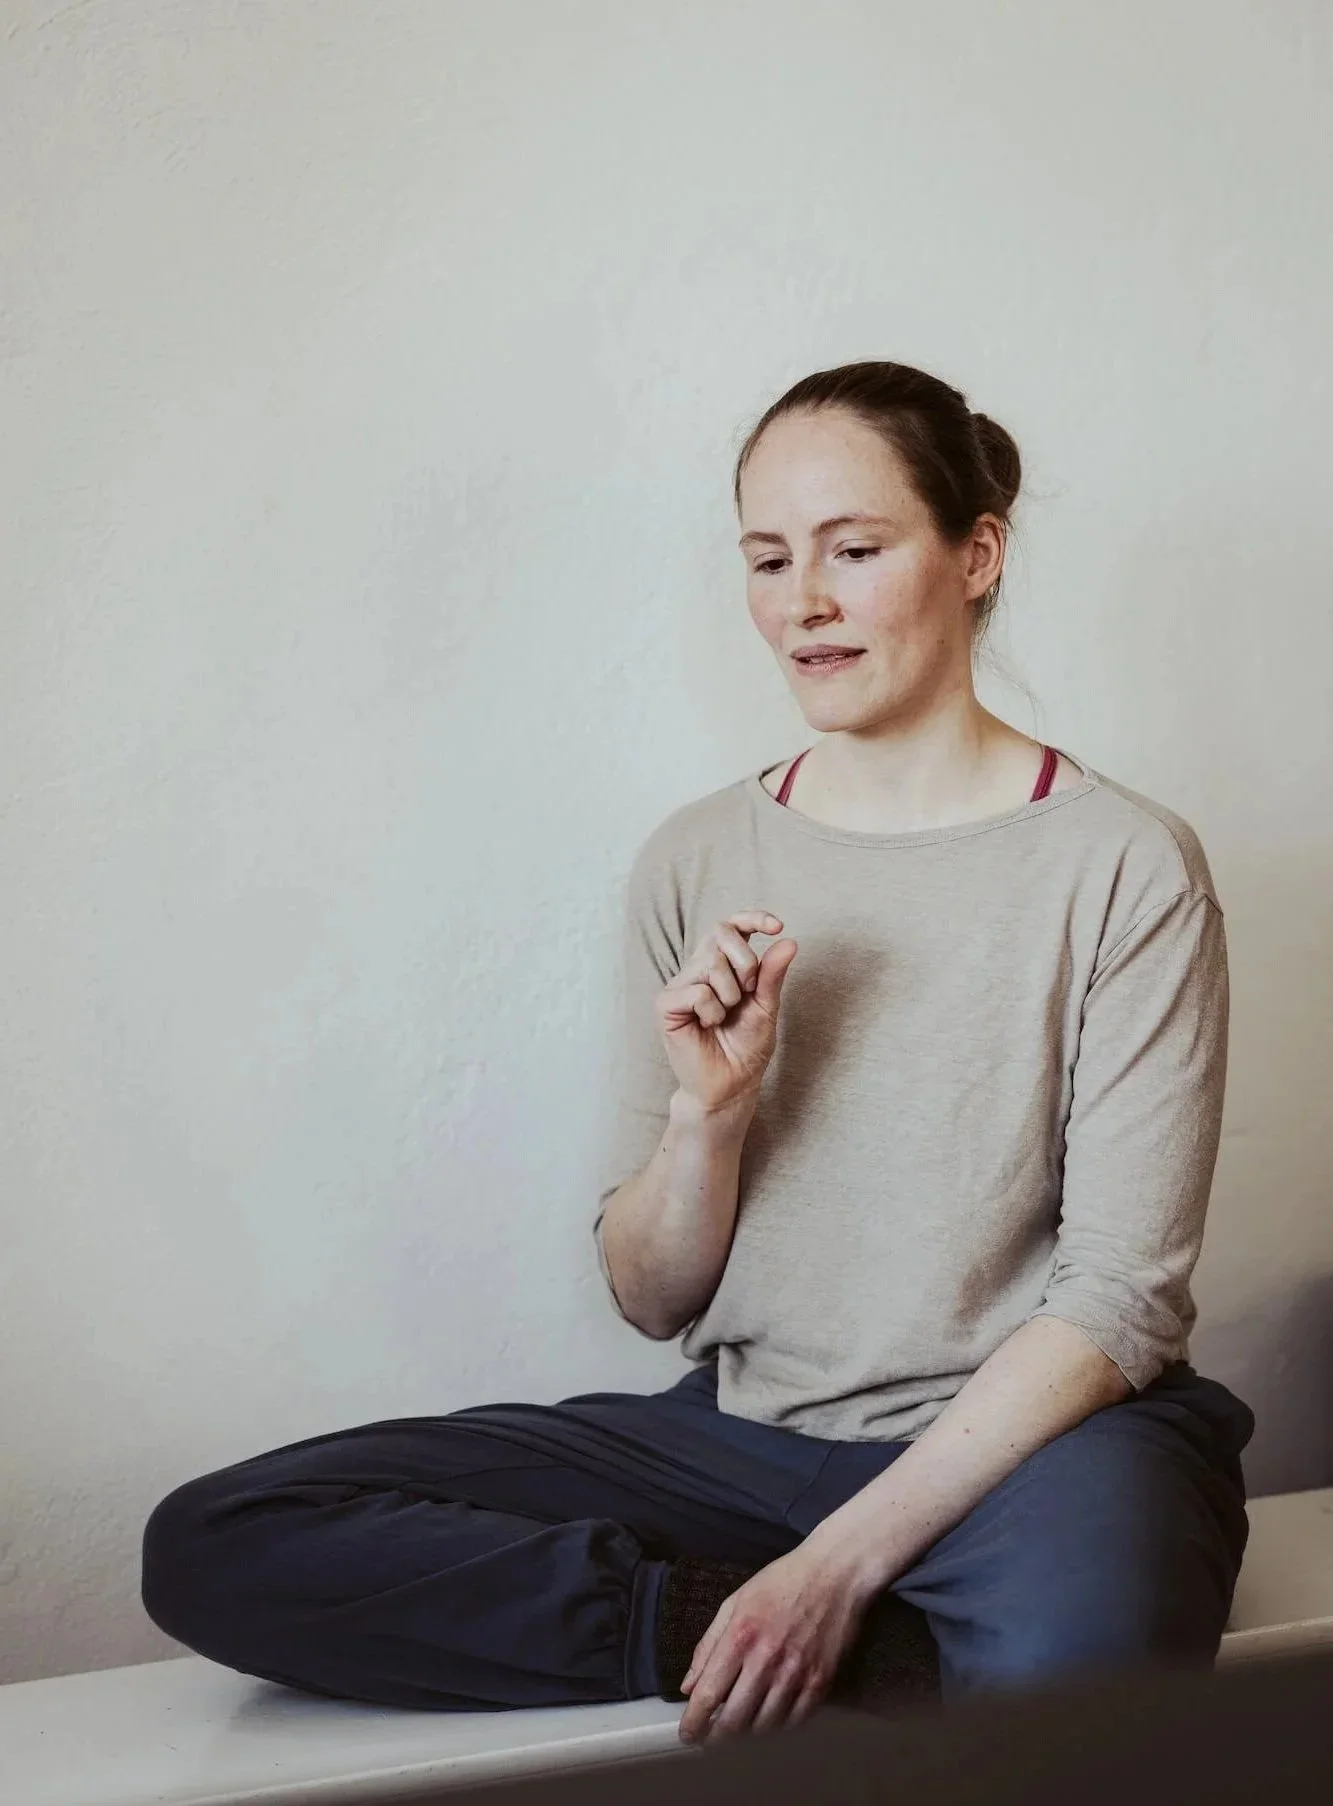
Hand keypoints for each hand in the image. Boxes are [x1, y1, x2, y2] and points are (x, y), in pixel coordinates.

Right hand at [655, 912, 797, 1113]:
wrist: (731, 1084)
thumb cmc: (746, 1047)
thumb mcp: (767, 1006)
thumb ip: (772, 975)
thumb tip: (788, 941)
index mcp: (722, 965)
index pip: (731, 925)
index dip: (752, 917)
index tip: (776, 926)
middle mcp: (697, 969)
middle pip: (721, 934)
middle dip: (746, 962)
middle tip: (747, 994)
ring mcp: (679, 985)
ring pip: (712, 964)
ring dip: (730, 996)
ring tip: (722, 1019)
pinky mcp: (665, 1004)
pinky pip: (698, 992)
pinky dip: (712, 1012)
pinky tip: (706, 1027)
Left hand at [676, 1540, 869, 1744]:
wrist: (835, 1573)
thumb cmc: (781, 1582)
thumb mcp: (735, 1602)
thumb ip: (709, 1644)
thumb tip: (689, 1686)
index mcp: (740, 1636)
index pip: (708, 1694)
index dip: (694, 1722)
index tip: (687, 1735)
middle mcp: (766, 1659)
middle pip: (734, 1720)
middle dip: (716, 1738)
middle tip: (710, 1741)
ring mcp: (796, 1674)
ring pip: (764, 1727)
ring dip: (747, 1737)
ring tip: (739, 1733)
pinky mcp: (820, 1683)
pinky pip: (795, 1722)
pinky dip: (778, 1729)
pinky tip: (769, 1721)